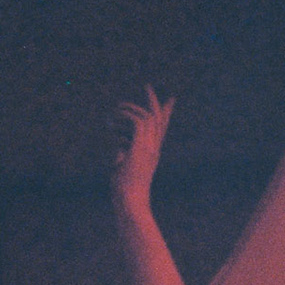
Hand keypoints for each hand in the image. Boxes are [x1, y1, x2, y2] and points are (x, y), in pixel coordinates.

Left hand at [112, 85, 173, 209]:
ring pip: (147, 117)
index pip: (161, 129)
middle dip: (153, 100)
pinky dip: (125, 117)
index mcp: (152, 152)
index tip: (170, 99)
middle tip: (147, 85)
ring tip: (116, 108)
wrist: (130, 200)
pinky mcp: (140, 148)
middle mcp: (154, 148)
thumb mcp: (123, 168)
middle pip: (158, 118)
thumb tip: (118, 148)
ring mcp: (149, 147)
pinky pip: (136, 122)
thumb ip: (123, 156)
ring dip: (131, 108)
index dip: (165, 113)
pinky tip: (114, 120)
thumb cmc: (125, 191)